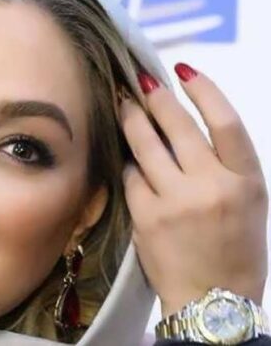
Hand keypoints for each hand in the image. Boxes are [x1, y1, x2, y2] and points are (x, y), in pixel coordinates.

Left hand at [120, 63, 268, 317]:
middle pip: (179, 126)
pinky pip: (131, 176)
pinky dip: (128, 164)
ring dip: (132, 119)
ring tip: (123, 104)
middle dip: (156, 98)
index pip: (225, 121)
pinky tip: (127, 158)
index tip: (183, 70)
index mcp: (246, 181)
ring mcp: (176, 201)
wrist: (212, 301)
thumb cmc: (236, 248)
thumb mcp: (249, 202)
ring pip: (146, 145)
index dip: (203, 89)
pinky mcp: (146, 216)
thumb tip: (189, 121)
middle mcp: (212, 186)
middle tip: (141, 83)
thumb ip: (225, 163)